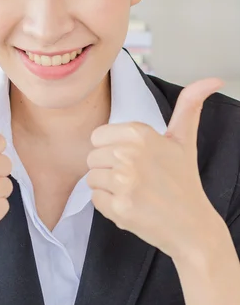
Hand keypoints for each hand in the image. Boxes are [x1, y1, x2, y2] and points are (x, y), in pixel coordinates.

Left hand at [86, 78, 223, 260]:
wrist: (192, 225)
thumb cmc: (183, 180)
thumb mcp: (184, 139)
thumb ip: (189, 105)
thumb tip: (213, 79)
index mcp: (139, 133)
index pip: (98, 136)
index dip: (112, 149)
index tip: (133, 160)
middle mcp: (130, 154)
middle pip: (92, 158)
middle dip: (109, 169)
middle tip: (136, 179)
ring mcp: (124, 182)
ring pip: (92, 179)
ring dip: (108, 188)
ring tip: (134, 192)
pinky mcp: (120, 207)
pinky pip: (96, 200)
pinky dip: (109, 206)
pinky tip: (132, 206)